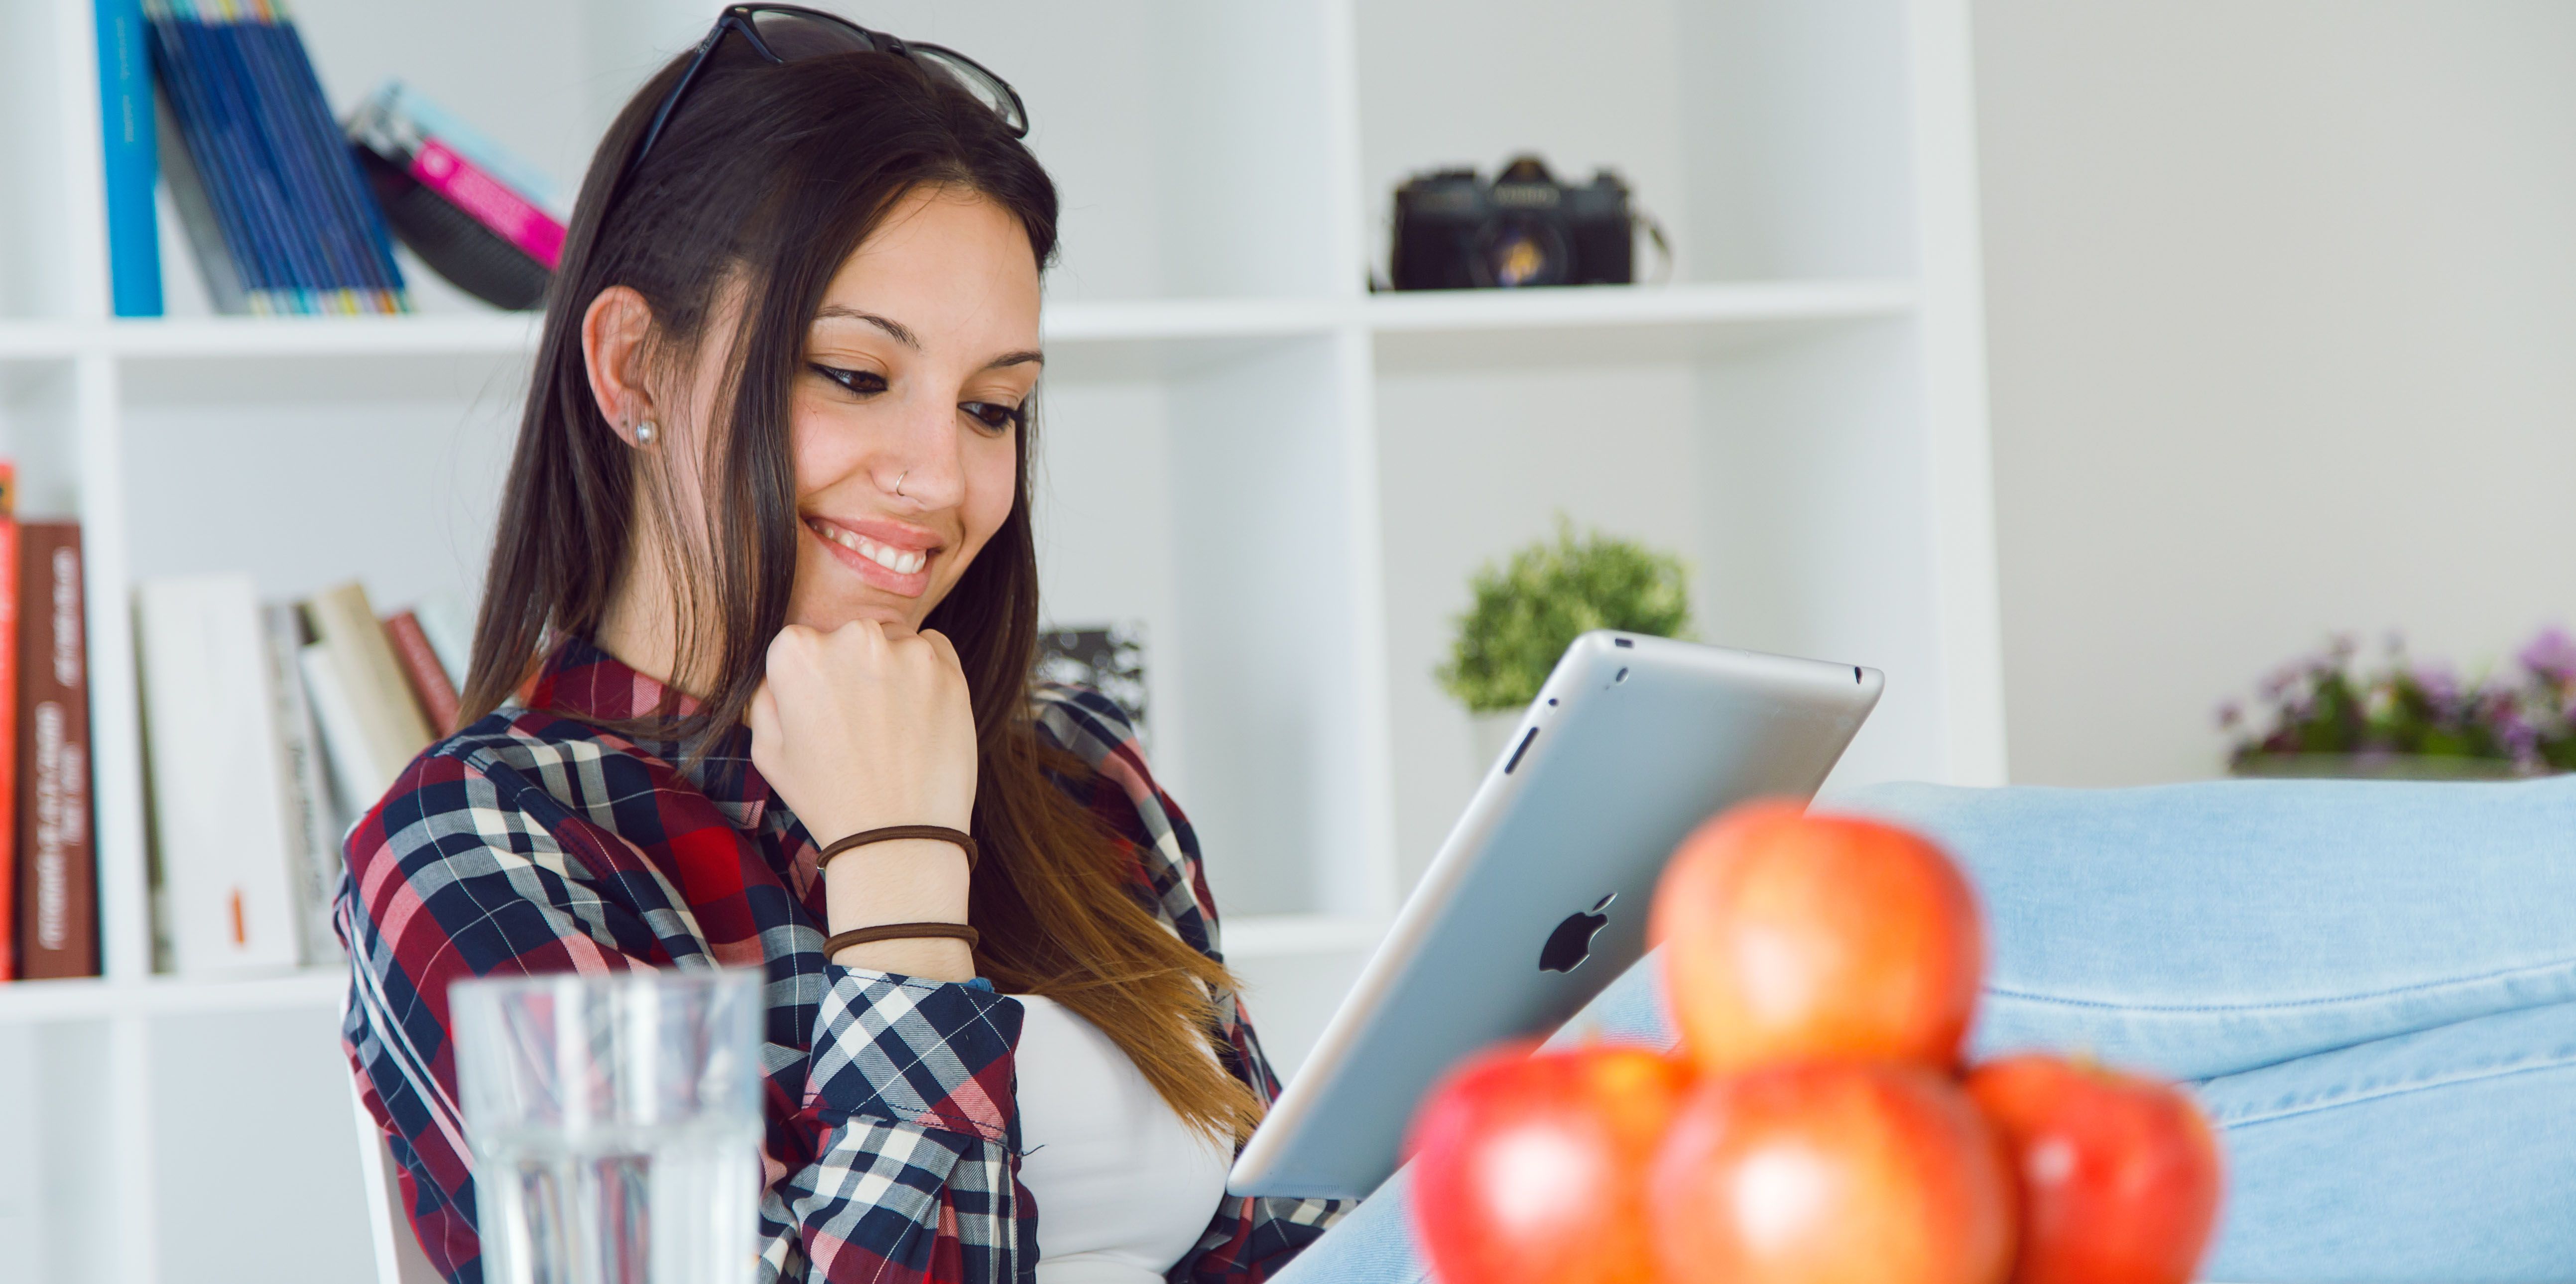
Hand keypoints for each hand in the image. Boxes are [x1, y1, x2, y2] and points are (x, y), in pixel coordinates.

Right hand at [748, 620, 978, 849]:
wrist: (899, 837)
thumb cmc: (829, 799)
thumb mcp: (768, 752)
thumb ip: (765, 697)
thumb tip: (779, 673)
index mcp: (798, 653)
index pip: (801, 644)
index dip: (812, 681)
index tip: (824, 713)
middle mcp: (853, 638)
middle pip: (851, 637)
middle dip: (853, 669)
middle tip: (860, 722)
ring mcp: (906, 651)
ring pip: (895, 641)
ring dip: (893, 669)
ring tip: (891, 726)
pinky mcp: (949, 669)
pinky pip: (934, 649)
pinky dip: (928, 673)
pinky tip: (919, 718)